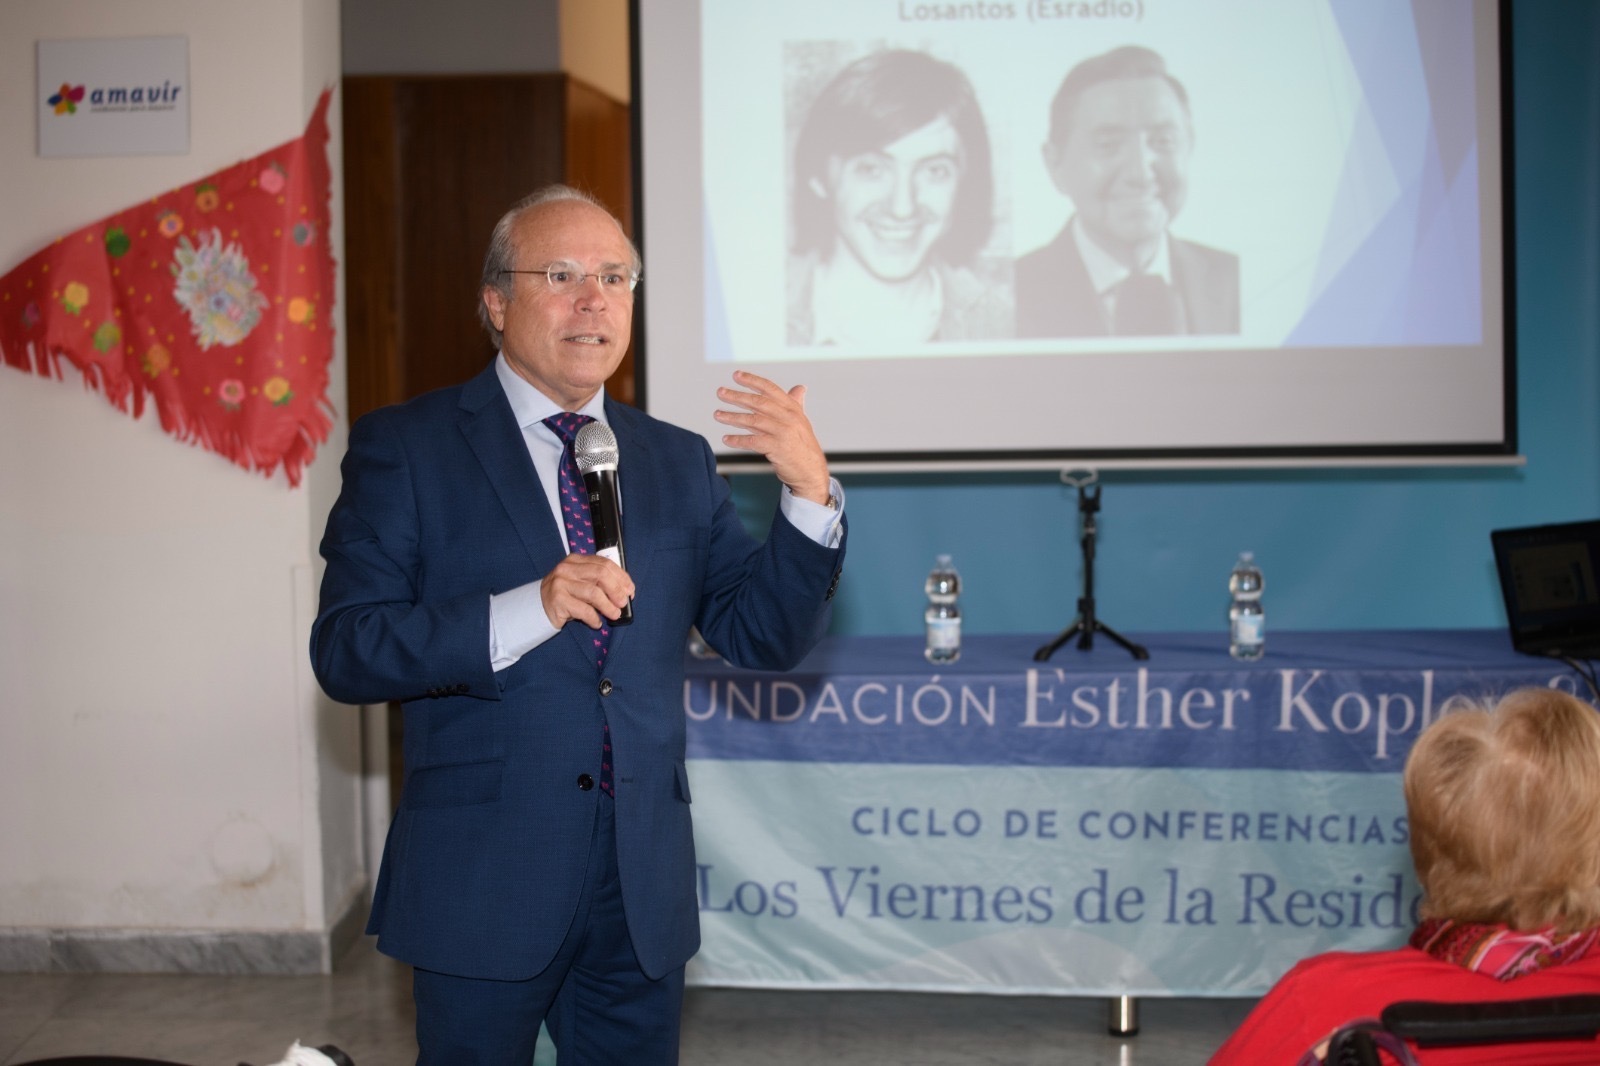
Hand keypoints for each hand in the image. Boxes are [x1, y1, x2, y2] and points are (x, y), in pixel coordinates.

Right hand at [540, 553, 634, 629]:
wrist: (539, 608)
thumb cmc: (567, 595)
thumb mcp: (581, 582)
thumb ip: (599, 582)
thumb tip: (625, 592)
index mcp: (576, 560)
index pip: (604, 563)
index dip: (621, 577)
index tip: (630, 590)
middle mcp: (567, 569)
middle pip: (600, 574)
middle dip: (616, 590)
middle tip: (623, 603)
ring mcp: (560, 583)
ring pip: (593, 593)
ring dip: (608, 606)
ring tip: (614, 615)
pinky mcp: (557, 600)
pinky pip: (583, 610)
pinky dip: (594, 618)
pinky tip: (596, 622)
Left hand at [714, 370, 830, 503]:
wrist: (811, 472)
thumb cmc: (803, 446)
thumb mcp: (802, 422)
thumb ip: (796, 404)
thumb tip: (799, 388)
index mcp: (793, 409)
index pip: (770, 389)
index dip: (752, 380)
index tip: (736, 375)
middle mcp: (789, 418)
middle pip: (758, 402)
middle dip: (737, 396)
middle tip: (720, 392)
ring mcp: (783, 432)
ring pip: (753, 420)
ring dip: (732, 417)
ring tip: (717, 414)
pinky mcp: (777, 448)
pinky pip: (752, 441)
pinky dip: (738, 440)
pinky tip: (726, 439)